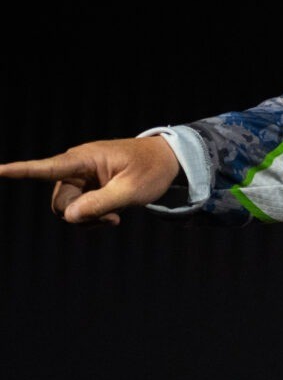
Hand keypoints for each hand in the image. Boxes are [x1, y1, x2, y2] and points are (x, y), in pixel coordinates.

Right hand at [0, 137, 181, 225]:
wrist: (165, 161)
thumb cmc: (151, 170)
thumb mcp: (133, 190)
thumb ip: (101, 203)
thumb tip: (68, 216)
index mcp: (84, 159)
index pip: (46, 167)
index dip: (20, 171)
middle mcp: (75, 167)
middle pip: (60, 202)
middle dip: (80, 216)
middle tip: (112, 220)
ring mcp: (78, 177)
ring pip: (67, 209)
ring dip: (88, 219)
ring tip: (115, 216)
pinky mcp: (84, 186)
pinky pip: (77, 209)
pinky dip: (91, 217)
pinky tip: (111, 216)